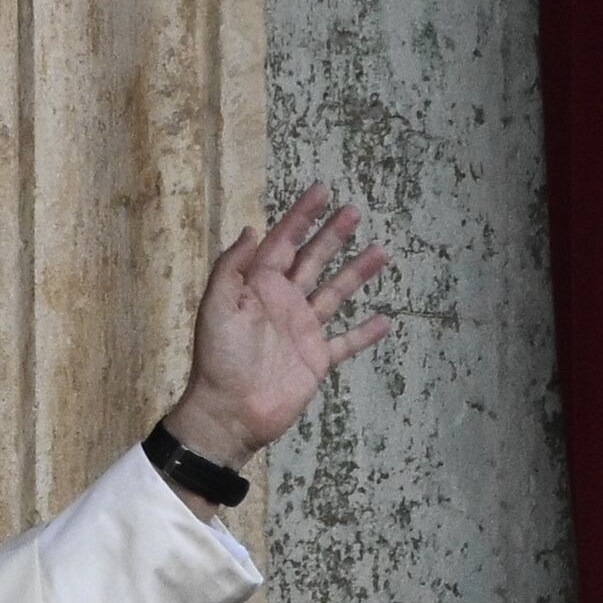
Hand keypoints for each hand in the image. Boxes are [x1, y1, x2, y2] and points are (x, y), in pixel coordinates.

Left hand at [157, 186, 395, 471]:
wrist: (230, 412)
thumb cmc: (218, 358)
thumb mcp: (217, 305)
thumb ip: (232, 266)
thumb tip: (252, 228)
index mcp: (258, 287)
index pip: (283, 242)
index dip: (300, 216)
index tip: (321, 191)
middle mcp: (283, 303)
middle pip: (313, 260)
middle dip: (332, 235)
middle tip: (354, 210)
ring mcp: (302, 330)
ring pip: (335, 293)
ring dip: (357, 273)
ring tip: (382, 252)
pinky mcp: (316, 359)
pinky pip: (346, 342)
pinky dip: (365, 332)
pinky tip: (385, 319)